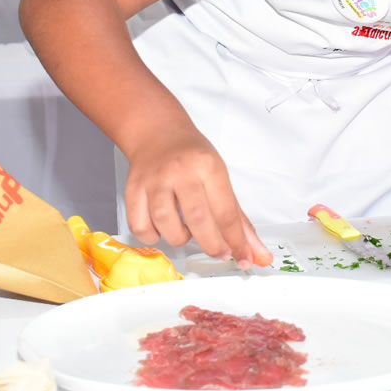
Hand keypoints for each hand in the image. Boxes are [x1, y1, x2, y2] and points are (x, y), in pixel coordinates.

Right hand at [123, 131, 271, 267]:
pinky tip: (162, 229)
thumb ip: (238, 218)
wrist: (157, 132)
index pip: (226, 212)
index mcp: (208, 167)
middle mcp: (181, 172)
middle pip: (198, 220)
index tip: (244, 258)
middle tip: (219, 251)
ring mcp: (154, 180)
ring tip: (187, 230)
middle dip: (212, 245)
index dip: (237, 241)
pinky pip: (140, 226)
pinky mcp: (133, 189)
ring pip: (166, 225)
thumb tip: (257, 252)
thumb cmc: (192, 157)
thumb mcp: (220, 177)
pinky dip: (152, 236)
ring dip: (180, 238)